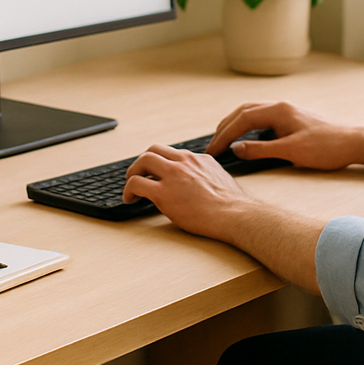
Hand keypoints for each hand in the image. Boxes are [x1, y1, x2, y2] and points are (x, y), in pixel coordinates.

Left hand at [124, 144, 251, 240]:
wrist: (235, 214)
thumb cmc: (231, 204)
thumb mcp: (219, 177)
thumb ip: (204, 173)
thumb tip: (199, 180)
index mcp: (197, 159)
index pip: (171, 153)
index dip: (160, 162)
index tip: (156, 172)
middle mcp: (183, 162)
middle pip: (153, 150)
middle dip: (142, 163)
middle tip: (138, 175)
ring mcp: (172, 175)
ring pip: (143, 161)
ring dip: (132, 172)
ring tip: (130, 186)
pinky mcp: (163, 193)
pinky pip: (137, 184)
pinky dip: (128, 190)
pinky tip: (130, 199)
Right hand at [207, 101, 363, 170]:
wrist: (353, 143)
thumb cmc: (326, 148)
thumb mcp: (291, 152)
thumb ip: (261, 150)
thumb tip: (236, 148)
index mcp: (278, 110)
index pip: (242, 120)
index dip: (224, 135)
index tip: (212, 150)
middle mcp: (280, 106)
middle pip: (243, 111)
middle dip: (225, 127)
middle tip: (212, 145)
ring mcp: (287, 111)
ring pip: (252, 113)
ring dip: (235, 125)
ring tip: (223, 139)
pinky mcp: (292, 118)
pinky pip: (262, 118)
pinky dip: (248, 126)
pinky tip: (246, 138)